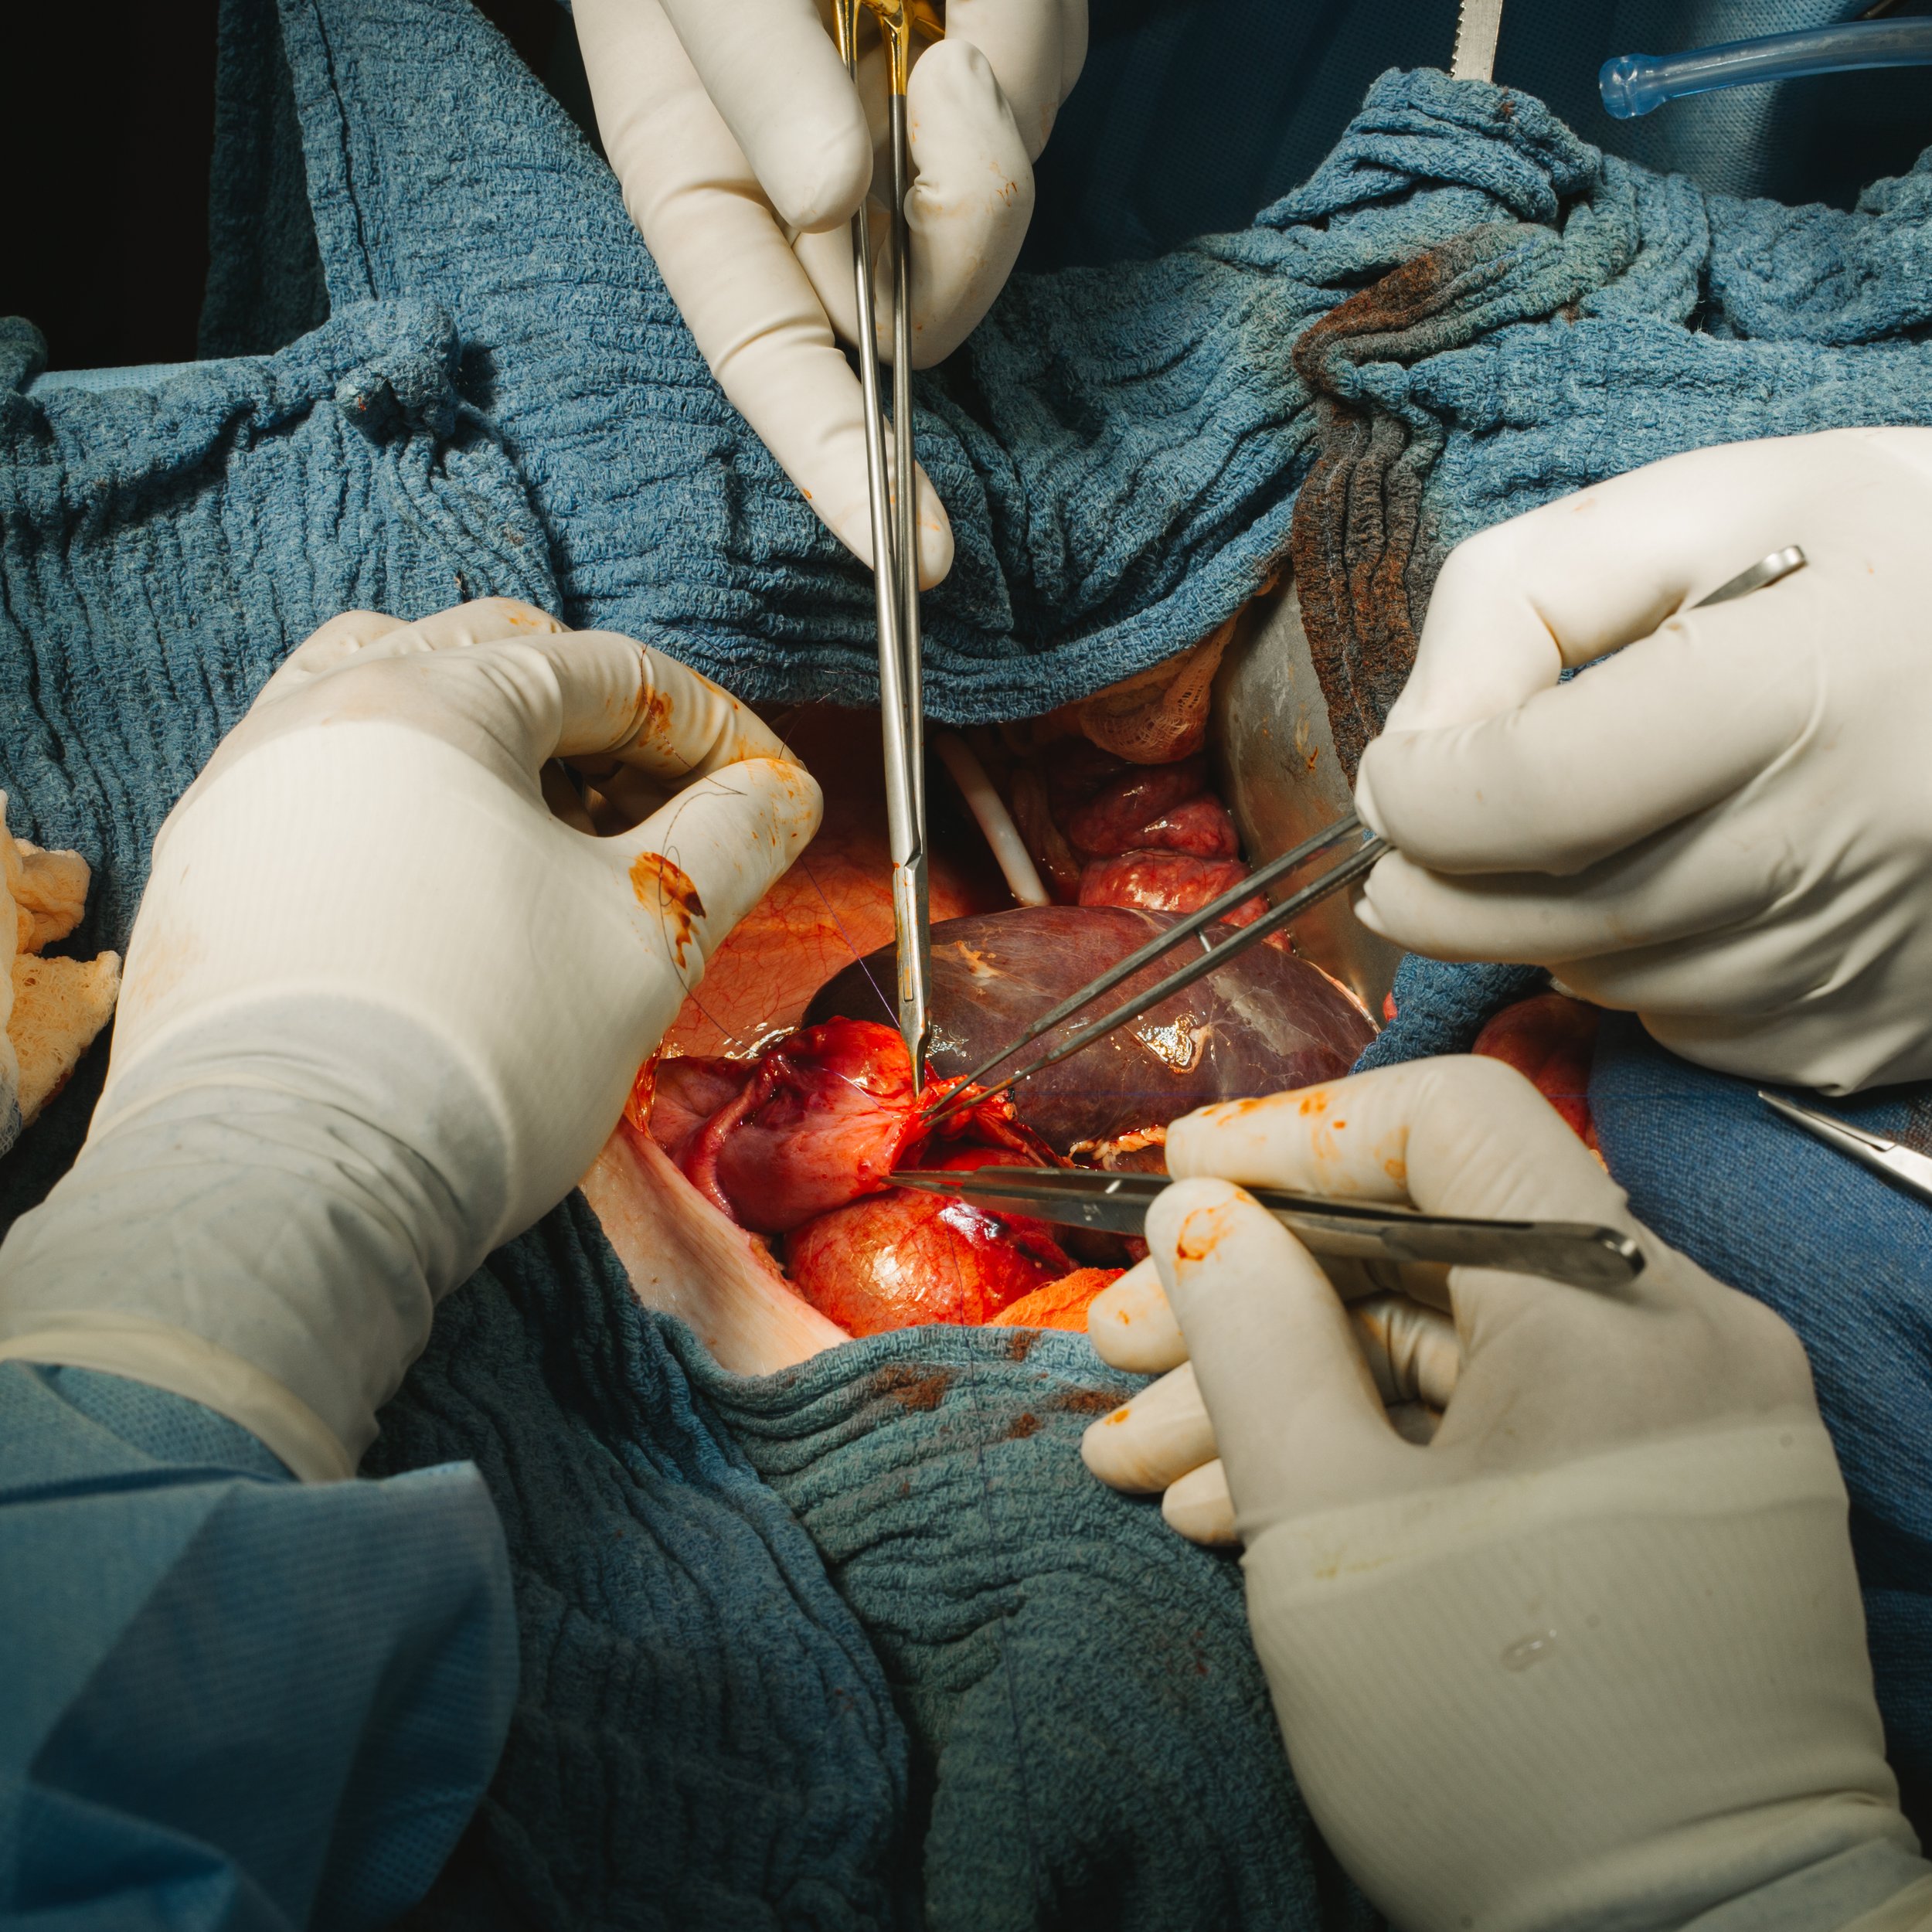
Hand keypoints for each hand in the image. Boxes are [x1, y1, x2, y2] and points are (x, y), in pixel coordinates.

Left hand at [0, 599, 820, 1477]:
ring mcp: (244, 790)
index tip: (764, 790)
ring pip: (388, 700)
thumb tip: (776, 794)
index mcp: (432, 701)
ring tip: (553, 823)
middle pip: (493, 658)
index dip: (710, 725)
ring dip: (491, 739)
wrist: (295, 1186)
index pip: (606, 670)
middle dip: (602, 720)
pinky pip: (324, 784)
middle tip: (668, 802)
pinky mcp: (206, 872)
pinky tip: (453, 879)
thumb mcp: (648, 935)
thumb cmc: (480, 1049)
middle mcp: (318, 715)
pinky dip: (407, 797)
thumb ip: (730, 838)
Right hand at [574, 0, 1085, 582]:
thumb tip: (833, 199)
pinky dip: (1032, 25)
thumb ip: (749, 69)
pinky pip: (1044, 86)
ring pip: (998, 191)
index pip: (771, 361)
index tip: (925, 546)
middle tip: (946, 68)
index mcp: (704, 183)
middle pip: (918, 299)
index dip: (841, 466)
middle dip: (962, 220)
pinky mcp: (977, 62)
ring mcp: (899, 124)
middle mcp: (805, 180)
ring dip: (997, 85)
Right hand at [1087, 1058, 1928, 1931]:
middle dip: (1251, 1295)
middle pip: (1432, 1245)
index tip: (1179, 1177)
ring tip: (1140, 1460)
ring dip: (1288, 1388)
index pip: (1453, 1122)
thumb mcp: (1322, 1525)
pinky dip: (1376, 1446)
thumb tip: (1201, 1211)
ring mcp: (1687, 1421)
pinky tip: (1239, 1506)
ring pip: (1451, 1345)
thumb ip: (1251, 1334)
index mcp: (1622, 1311)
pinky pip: (1506, 1423)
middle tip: (1117, 1349)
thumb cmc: (1496, 1741)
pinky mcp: (1670, 1497)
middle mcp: (1684, 1336)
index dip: (1293, 1133)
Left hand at [1351, 426, 1931, 1092]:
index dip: (1419, 793)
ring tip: (1571, 842)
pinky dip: (1638, 973)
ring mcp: (1870, 953)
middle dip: (1437, 887)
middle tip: (1409, 844)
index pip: (1530, 795)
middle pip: (1552, 916)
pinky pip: (1688, 1029)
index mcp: (1805, 686)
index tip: (1397, 774)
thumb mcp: (1698, 504)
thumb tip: (1414, 749)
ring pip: (1609, 982)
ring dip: (1540, 929)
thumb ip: (1518, 604)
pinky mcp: (1880, 1027)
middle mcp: (1848, 842)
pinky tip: (1678, 889)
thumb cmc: (1891, 557)